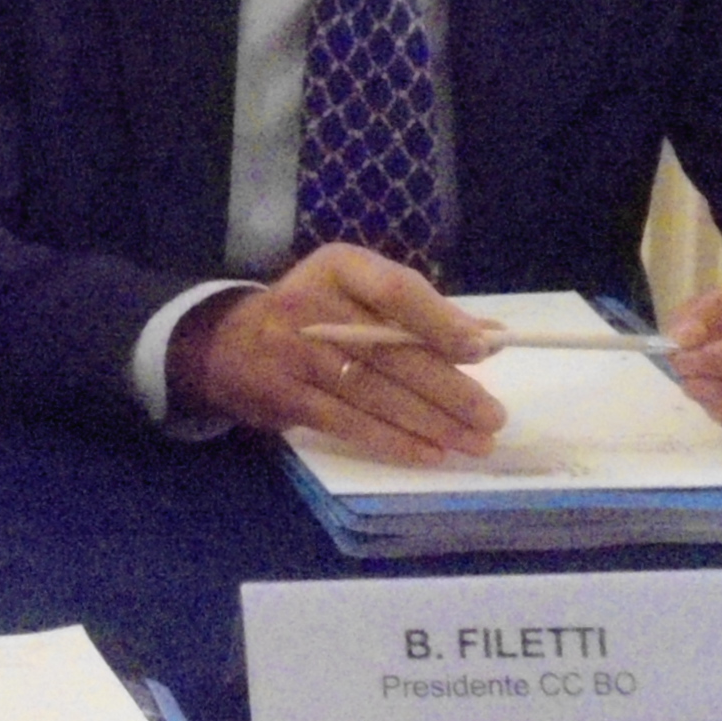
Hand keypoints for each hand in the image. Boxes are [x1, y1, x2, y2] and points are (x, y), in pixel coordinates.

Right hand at [168, 244, 503, 466]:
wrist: (231, 343)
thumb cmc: (315, 312)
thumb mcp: (355, 291)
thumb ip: (416, 311)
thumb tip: (485, 340)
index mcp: (338, 267)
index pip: (394, 290)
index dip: (439, 321)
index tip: (480, 351)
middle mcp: (311, 303)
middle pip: (389, 351)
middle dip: (447, 389)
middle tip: (491, 418)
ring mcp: (292, 351)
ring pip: (372, 393)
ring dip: (429, 423)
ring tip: (473, 442)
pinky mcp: (284, 394)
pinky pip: (346, 422)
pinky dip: (391, 440)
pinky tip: (428, 453)